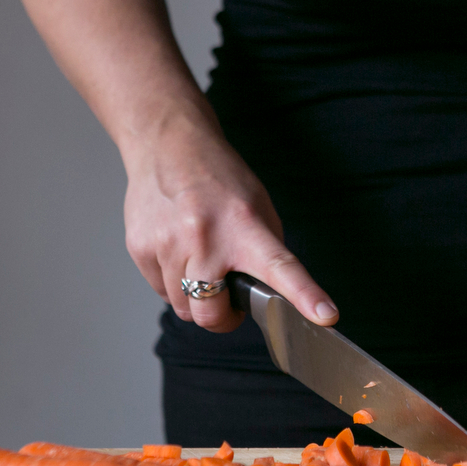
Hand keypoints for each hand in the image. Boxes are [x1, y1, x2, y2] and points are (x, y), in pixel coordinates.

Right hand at [121, 112, 337, 332]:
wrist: (168, 146)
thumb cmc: (218, 179)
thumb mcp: (257, 207)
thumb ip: (265, 252)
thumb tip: (271, 295)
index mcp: (245, 227)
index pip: (280, 267)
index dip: (305, 296)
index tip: (325, 316)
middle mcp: (205, 238)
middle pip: (211, 314)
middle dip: (221, 319)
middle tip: (228, 304)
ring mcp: (169, 244)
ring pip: (183, 309)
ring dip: (195, 300)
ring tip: (200, 265)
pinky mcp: (140, 248)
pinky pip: (161, 291)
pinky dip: (172, 283)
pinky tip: (177, 252)